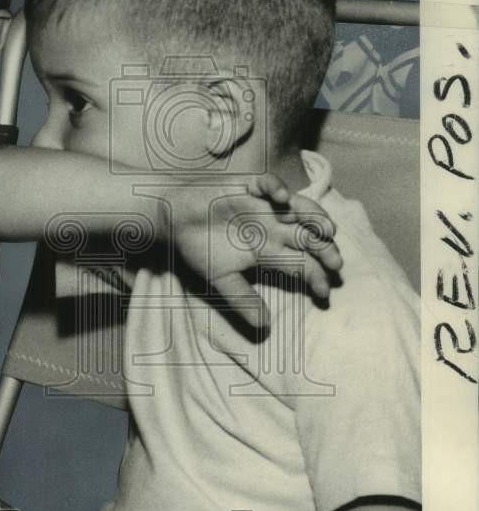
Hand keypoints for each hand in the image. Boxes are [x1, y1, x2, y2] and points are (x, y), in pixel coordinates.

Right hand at [166, 173, 342, 326]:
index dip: (315, 277)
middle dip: (325, 249)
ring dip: (315, 216)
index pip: (302, 264)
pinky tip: (281, 197)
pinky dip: (276, 188)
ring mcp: (264, 206)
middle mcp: (274, 228)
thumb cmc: (199, 248)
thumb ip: (243, 300)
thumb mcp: (222, 280)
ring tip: (326, 229)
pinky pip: (268, 183)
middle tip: (335, 262)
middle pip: (309, 237)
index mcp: (270, 251)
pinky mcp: (248, 187)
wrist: (174, 222)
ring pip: (299, 208)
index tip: (324, 292)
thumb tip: (265, 327)